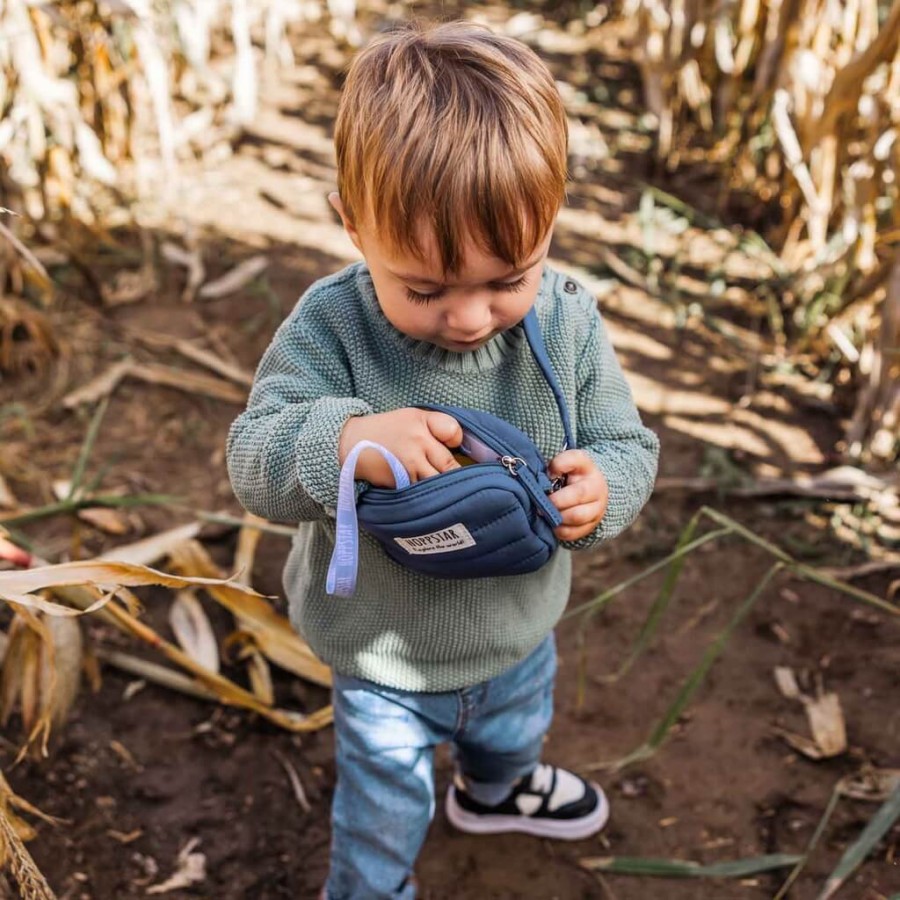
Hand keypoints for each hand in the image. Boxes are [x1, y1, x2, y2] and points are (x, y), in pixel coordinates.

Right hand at [339, 408, 463, 486]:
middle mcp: (417, 443)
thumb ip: (437, 426)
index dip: (458, 443)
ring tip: (448, 492)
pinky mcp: (399, 482)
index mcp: (421, 423)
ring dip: (444, 489)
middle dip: (457, 476)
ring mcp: (408, 465)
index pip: (453, 433)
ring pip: (438, 483)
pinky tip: (430, 497)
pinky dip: (428, 497)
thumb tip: (462, 446)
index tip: (456, 449)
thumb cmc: (386, 429)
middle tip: (463, 482)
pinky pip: (422, 493)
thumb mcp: (412, 417)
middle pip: (450, 466)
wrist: (350, 443)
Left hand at [547, 450, 607, 540]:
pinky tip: (551, 524)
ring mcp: (597, 508)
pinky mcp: (591, 526)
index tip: (549, 473)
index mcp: (587, 466)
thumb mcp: (563, 464)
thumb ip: (555, 465)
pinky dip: (558, 530)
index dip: (559, 465)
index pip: (576, 459)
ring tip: (544, 514)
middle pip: (579, 494)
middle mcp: (597, 487)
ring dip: (557, 516)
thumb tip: (547, 478)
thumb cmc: (569, 476)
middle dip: (556, 500)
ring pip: (577, 516)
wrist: (590, 492)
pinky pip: (573, 532)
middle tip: (540, 503)